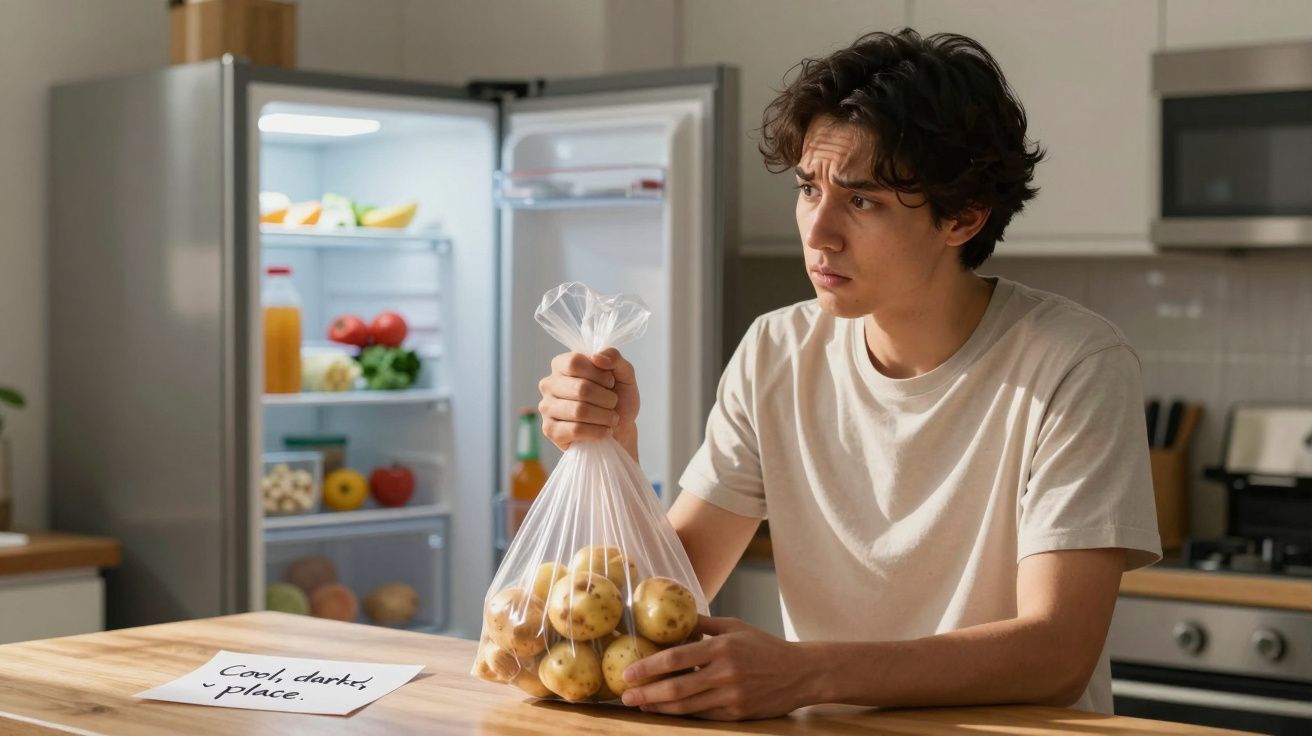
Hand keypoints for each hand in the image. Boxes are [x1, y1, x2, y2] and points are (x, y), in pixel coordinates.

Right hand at [538, 348, 639, 459]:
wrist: (620, 428)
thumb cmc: (618, 398)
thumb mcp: (624, 374)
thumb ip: (614, 358)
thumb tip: (597, 357)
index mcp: (562, 364)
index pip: (574, 362)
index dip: (599, 374)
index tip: (610, 382)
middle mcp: (549, 384)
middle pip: (580, 388)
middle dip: (606, 398)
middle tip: (613, 403)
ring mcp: (547, 408)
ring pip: (579, 411)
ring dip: (604, 416)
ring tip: (612, 418)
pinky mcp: (550, 430)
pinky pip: (576, 430)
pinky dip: (598, 431)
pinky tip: (605, 431)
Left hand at [619, 615, 819, 720]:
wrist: (800, 672)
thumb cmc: (764, 645)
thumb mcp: (735, 626)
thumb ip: (703, 625)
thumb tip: (673, 618)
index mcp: (722, 647)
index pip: (676, 658)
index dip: (648, 667)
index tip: (628, 672)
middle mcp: (725, 673)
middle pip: (676, 688)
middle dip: (646, 693)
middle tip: (625, 695)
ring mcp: (731, 696)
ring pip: (686, 707)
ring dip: (659, 707)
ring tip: (641, 704)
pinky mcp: (737, 713)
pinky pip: (703, 715)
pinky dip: (682, 714)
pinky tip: (666, 710)